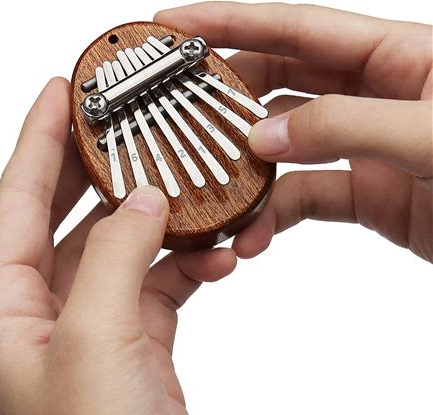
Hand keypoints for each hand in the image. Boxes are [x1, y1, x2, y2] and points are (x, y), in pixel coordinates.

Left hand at [0, 78, 235, 414]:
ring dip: (160, 221)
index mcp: (8, 309)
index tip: (58, 93)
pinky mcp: (138, 334)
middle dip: (95, 166)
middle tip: (119, 122)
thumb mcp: (97, 341)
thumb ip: (116, 257)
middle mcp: (46, 310)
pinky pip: (161, 278)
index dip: (36, 139)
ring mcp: (95, 320)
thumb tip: (143, 201)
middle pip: (69, 215)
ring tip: (190, 196)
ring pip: (124, 245)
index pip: (16, 200)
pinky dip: (188, 262)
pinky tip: (216, 257)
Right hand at [155, 2, 432, 261]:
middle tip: (176, 109)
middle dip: (227, 96)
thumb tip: (264, 140)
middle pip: (280, 83)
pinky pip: (304, 199)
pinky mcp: (365, 195)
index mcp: (395, 58)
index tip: (176, 27)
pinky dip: (273, 216)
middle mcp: (372, 97)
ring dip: (246, 172)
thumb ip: (346, 128)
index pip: (295, 28)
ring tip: (213, 192)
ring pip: (285, 150)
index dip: (231, 22)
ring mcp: (364, 149)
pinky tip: (253, 234)